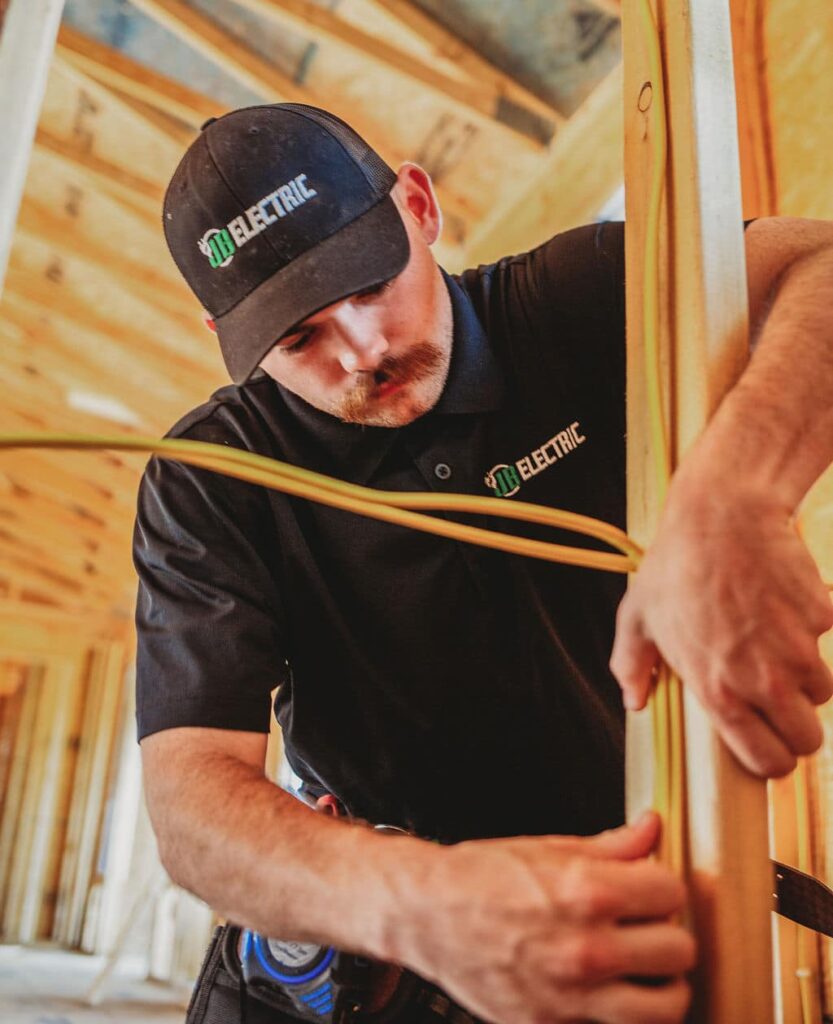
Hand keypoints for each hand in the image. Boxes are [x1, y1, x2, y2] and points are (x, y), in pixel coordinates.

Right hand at [393, 813, 693, 1023]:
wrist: (428, 915)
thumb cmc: (483, 877)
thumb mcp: (548, 848)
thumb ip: (611, 845)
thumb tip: (651, 829)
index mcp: (587, 891)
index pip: (671, 893)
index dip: (662, 886)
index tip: (650, 889)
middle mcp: (587, 947)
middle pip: (678, 950)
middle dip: (667, 933)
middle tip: (648, 926)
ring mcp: (573, 995)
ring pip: (666, 1007)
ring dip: (663, 986)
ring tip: (647, 969)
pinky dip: (626, 1014)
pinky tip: (614, 992)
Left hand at [610, 482, 832, 776]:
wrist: (722, 514)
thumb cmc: (675, 565)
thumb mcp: (637, 618)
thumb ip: (632, 666)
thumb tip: (634, 699)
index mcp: (718, 690)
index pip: (766, 761)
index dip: (771, 762)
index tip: (768, 750)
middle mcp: (763, 679)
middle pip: (809, 740)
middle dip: (798, 730)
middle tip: (781, 707)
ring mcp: (799, 648)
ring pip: (823, 692)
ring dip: (806, 679)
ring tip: (774, 648)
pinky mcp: (823, 616)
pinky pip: (830, 639)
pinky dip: (814, 630)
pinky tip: (785, 607)